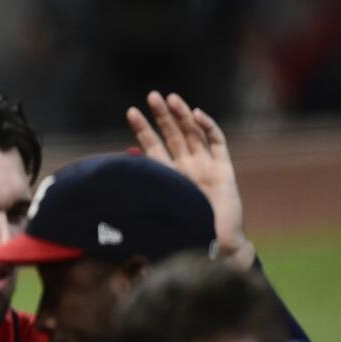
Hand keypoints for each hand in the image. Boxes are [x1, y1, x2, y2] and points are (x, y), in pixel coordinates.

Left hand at [126, 91, 254, 268]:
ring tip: (171, 99)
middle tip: (151, 96)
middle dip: (162, 116)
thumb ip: (139, 188)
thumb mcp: (152, 207)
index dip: (142, 129)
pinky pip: (217, 143)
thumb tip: (116, 168)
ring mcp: (205, 166)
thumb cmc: (180, 233)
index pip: (152, 146)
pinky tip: (197, 115)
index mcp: (166, 177)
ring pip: (193, 134)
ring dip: (183, 116)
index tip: (130, 111)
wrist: (211, 246)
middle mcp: (186, 168)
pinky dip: (208, 127)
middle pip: (172, 135)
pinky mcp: (224, 169)